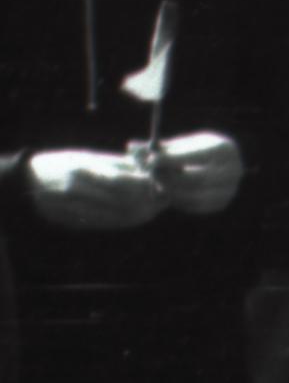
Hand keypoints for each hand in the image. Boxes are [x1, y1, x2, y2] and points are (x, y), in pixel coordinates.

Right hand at [25, 149, 170, 230]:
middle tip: (165, 196)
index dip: (146, 184)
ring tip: (157, 206)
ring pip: (119, 216)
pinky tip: (139, 215)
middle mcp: (78, 191)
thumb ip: (118, 165)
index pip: (122, 181)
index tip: (161, 182)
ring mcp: (74, 209)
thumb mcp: (88, 157)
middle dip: (149, 200)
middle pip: (124, 201)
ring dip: (143, 213)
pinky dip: (128, 221)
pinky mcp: (75, 223)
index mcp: (82, 169)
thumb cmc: (62, 164)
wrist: (28, 184)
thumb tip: (149, 169)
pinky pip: (109, 225)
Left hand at [150, 132, 246, 216]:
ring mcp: (230, 188)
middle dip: (168, 178)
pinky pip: (195, 206)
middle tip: (149, 176)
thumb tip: (131, 147)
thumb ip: (158, 148)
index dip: (170, 160)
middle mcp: (233, 169)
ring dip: (171, 191)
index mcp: (225, 149)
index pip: (195, 156)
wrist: (219, 164)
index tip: (149, 161)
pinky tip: (169, 193)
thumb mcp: (181, 145)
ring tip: (157, 184)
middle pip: (195, 179)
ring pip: (194, 195)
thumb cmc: (194, 151)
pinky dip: (179, 201)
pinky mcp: (222, 203)